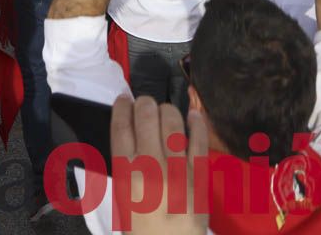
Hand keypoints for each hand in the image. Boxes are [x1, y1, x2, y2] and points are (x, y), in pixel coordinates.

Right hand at [109, 96, 208, 234]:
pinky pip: (199, 140)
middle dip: (143, 103)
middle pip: (146, 117)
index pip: (121, 127)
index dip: (121, 107)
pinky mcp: (199, 175)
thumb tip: (130, 136)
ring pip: (172, 121)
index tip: (123, 99)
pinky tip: (192, 114)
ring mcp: (178, 169)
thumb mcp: (122, 198)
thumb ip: (126, 167)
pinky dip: (196, 123)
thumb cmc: (142, 229)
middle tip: (144, 103)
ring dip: (166, 109)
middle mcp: (151, 166)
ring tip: (164, 110)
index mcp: (127, 174)